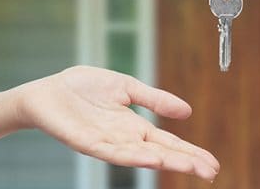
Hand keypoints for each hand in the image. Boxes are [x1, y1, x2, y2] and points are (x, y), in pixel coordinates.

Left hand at [12, 66, 219, 180]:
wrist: (46, 92)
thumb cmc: (83, 89)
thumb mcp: (127, 87)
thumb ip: (154, 99)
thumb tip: (187, 111)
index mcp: (135, 127)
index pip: (168, 142)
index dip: (190, 152)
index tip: (212, 163)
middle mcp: (124, 139)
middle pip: (161, 153)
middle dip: (186, 162)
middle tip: (211, 172)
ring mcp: (107, 143)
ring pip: (141, 157)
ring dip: (166, 162)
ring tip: (189, 167)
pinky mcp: (87, 143)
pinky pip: (112, 152)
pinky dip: (133, 156)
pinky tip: (151, 158)